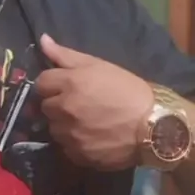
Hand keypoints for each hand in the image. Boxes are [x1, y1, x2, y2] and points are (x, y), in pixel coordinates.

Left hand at [36, 34, 153, 169]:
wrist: (154, 125)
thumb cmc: (127, 90)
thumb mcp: (98, 65)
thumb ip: (65, 55)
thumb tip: (42, 39)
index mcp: (69, 83)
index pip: (40, 83)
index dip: (51, 84)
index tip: (63, 87)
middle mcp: (64, 109)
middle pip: (45, 107)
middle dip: (57, 104)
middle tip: (77, 104)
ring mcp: (70, 134)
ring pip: (53, 128)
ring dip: (63, 125)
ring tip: (84, 122)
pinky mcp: (78, 155)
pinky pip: (65, 147)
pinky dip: (73, 143)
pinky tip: (90, 137)